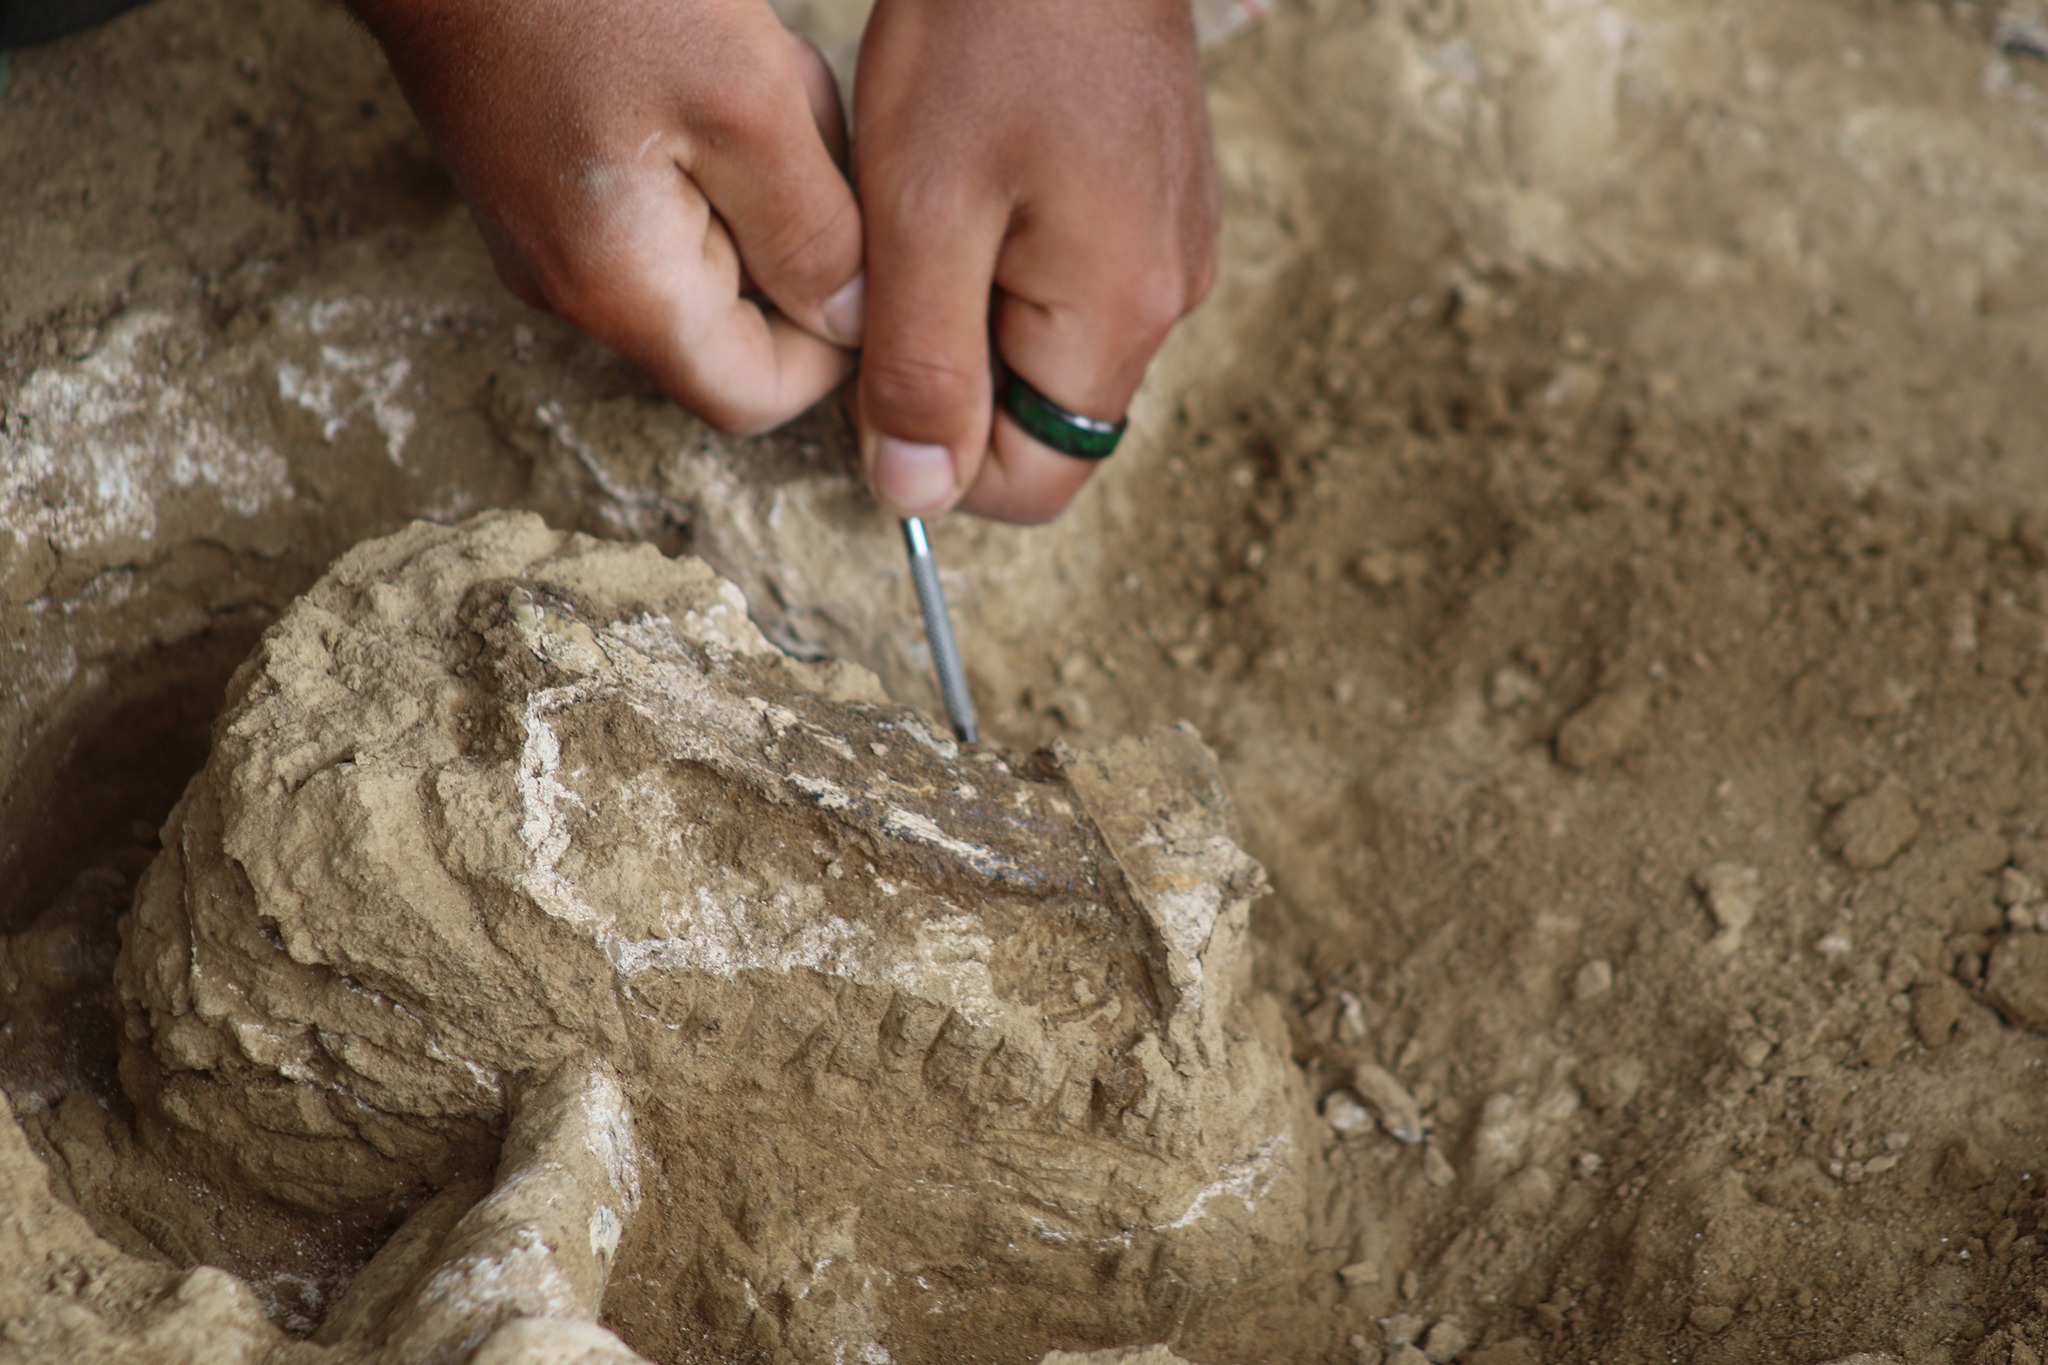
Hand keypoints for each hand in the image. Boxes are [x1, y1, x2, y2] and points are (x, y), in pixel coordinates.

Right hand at [352, 0, 865, 434]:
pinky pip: (662, 190)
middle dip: (795, 226)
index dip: (834, 350)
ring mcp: (549, 231)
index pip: (752, 398)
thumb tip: (854, 324)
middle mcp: (573, 285)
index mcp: (621, 290)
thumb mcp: (746, 102)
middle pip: (735, 318)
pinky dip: (711, 133)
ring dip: (757, 165)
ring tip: (748, 65)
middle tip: (797, 112)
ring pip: (707, 242)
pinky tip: (705, 51)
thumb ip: (812, 232)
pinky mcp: (541, 175)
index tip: (872, 253)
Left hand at [852, 0, 1217, 522]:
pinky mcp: (1157, 199)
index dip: (938, 456)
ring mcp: (1170, 244)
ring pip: (1051, 347)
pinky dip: (1007, 255)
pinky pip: (1073, 279)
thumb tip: (919, 496)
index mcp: (1117, 317)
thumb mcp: (921, 211)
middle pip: (1043, 419)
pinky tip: (978, 172)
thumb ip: (922, 368)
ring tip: (937, 202)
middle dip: (952, 371)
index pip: (1035, 483)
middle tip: (896, 263)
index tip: (876, 365)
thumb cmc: (989, 32)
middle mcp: (1166, 298)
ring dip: (974, 308)